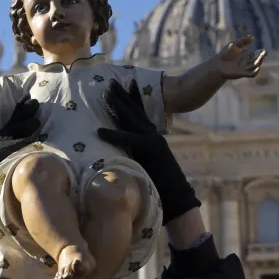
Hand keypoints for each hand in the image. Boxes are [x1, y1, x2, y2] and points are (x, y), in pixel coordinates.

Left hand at [97, 79, 199, 224]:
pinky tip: (99, 131)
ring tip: (104, 93)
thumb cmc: (164, 185)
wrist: (179, 196)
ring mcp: (152, 140)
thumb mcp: (149, 164)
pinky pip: (128, 140)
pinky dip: (113, 135)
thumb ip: (140, 154)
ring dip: (117, 105)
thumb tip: (127, 152)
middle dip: (122, 95)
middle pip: (135, 111)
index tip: (128, 82)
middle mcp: (154, 134)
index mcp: (154, 137)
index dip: (134, 98)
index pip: (142, 113)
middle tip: (110, 81)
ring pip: (131, 119)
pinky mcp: (149, 150)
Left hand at [216, 35, 267, 79]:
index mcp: (247, 55)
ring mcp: (245, 68)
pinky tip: (258, 68)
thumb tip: (252, 37)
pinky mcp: (242, 74)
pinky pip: (251, 74)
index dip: (262, 52)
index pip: (257, 54)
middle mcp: (248, 62)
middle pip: (258, 59)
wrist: (217, 63)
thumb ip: (243, 41)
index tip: (264, 50)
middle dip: (262, 56)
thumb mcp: (234, 45)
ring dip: (259, 62)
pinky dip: (256, 72)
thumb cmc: (225, 54)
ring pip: (256, 66)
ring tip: (261, 57)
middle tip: (264, 52)